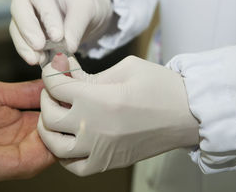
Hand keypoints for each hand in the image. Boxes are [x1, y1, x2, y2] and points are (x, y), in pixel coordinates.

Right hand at [10, 0, 112, 64]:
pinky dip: (28, 52)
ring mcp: (21, 11)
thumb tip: (67, 47)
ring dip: (25, 45)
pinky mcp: (22, 29)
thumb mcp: (87, 8)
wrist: (83, 13)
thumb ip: (76, 25)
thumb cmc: (83, 3)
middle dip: (28, 29)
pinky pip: (20, 40)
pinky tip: (39, 61)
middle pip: (19, 8)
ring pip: (16, 27)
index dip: (46, 14)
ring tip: (38, 59)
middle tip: (39, 47)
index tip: (57, 36)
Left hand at [38, 55, 198, 175]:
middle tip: (56, 90)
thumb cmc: (161, 86)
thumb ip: (89, 73)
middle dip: (46, 98)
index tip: (55, 68)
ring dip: (49, 128)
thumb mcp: (124, 69)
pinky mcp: (108, 163)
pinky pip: (74, 167)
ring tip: (57, 115)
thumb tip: (63, 70)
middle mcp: (93, 128)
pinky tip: (71, 139)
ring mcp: (100, 150)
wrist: (189, 113)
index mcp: (97, 99)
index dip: (50, 73)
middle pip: (49, 117)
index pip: (55, 86)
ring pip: (55, 145)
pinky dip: (65, 154)